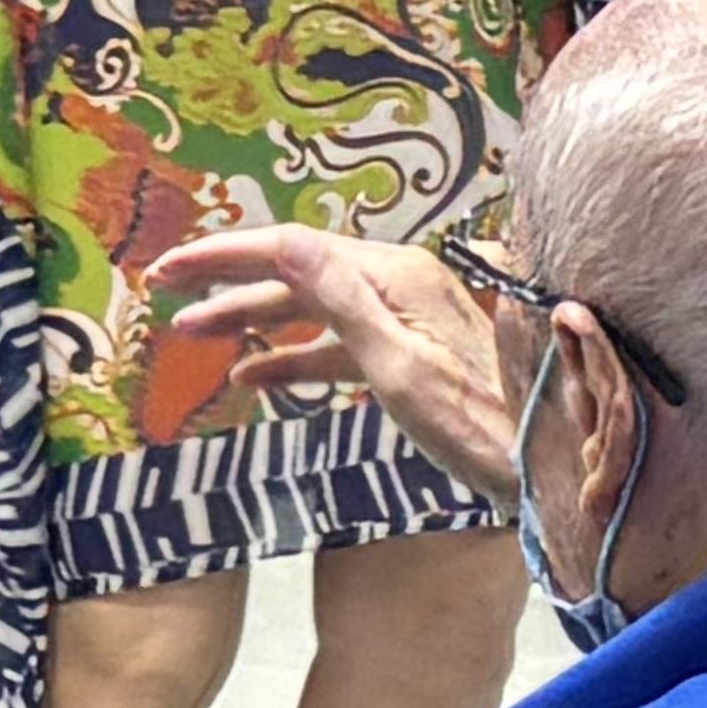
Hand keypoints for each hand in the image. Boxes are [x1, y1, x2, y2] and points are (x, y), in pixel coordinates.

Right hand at [140, 223, 519, 499]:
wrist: (540, 465)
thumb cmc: (476, 425)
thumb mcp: (395, 367)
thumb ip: (338, 301)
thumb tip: (285, 242)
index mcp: (396, 275)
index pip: (292, 249)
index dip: (225, 257)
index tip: (170, 270)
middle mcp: (400, 281)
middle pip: (298, 271)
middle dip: (229, 282)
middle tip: (166, 292)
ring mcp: (406, 314)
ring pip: (313, 306)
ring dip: (254, 319)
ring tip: (196, 333)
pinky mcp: (409, 348)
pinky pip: (337, 342)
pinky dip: (293, 355)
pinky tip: (254, 377)